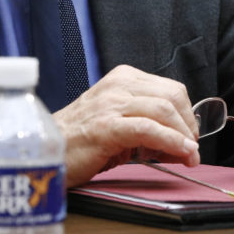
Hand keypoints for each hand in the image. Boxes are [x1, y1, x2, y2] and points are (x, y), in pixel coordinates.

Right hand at [54, 65, 201, 186]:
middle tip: (191, 148)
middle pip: (172, 96)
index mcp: (122, 79)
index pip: (170, 89)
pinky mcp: (106, 127)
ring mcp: (111, 104)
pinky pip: (149, 130)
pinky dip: (172, 142)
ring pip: (164, 110)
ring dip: (184, 136)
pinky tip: (181, 153)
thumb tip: (183, 143)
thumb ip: (148, 125)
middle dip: (189, 125)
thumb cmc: (78, 141)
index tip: (190, 136)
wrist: (42, 152)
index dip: (187, 114)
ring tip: (189, 155)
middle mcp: (118, 86)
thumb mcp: (117, 122)